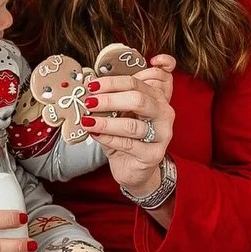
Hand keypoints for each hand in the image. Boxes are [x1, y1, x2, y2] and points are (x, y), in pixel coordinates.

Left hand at [84, 54, 175, 198]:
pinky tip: (95, 135)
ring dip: (105, 123)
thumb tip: (89, 88)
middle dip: (110, 100)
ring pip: (132, 125)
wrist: (134, 168)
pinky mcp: (154, 154)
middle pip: (138, 100)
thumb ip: (111, 102)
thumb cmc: (126, 138)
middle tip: (89, 102)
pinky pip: (128, 145)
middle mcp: (163, 113)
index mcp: (156, 98)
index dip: (112, 83)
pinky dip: (109, 139)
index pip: (135, 83)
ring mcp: (162, 135)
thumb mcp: (119, 116)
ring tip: (87, 121)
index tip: (91, 86)